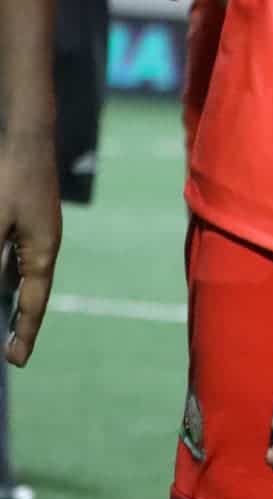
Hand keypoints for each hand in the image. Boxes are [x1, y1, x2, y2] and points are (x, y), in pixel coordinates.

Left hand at [0, 134, 59, 364]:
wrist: (27, 137)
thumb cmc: (9, 179)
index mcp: (42, 253)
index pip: (32, 303)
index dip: (24, 333)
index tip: (16, 361)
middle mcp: (42, 248)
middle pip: (28, 294)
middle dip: (18, 322)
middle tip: (10, 350)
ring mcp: (35, 234)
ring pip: (19, 276)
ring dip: (9, 298)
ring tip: (4, 323)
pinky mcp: (25, 221)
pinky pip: (14, 258)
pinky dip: (6, 275)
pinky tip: (0, 281)